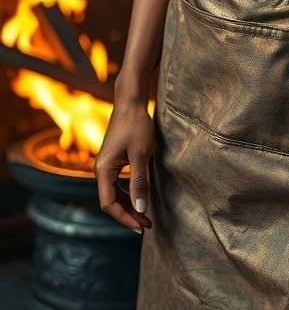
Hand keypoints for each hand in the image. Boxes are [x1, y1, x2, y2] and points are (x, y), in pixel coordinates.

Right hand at [94, 98, 154, 233]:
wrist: (131, 102)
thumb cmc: (136, 125)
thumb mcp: (141, 155)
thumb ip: (139, 183)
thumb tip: (141, 210)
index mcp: (103, 170)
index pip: (109, 204)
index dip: (125, 218)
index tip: (141, 227)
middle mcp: (100, 169)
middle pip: (111, 201)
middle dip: (128, 214)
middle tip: (147, 225)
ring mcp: (106, 165)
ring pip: (114, 193)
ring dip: (129, 205)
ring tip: (146, 216)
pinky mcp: (113, 160)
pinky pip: (117, 183)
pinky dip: (128, 193)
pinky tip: (140, 197)